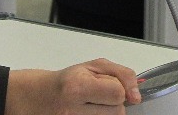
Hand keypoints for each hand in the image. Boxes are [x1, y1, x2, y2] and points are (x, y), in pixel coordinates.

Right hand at [6, 59, 139, 114]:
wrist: (40, 98)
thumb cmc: (68, 80)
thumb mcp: (95, 66)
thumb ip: (122, 75)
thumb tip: (137, 96)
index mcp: (77, 87)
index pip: (118, 93)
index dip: (117, 89)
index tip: (107, 86)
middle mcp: (73, 111)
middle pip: (117, 112)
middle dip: (113, 103)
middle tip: (97, 96)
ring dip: (107, 113)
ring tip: (93, 106)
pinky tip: (91, 112)